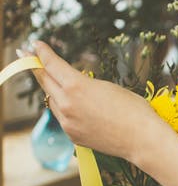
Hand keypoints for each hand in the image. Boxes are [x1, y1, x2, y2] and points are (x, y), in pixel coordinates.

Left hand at [32, 42, 161, 163]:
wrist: (143, 139)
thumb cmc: (133, 109)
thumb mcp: (108, 87)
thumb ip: (85, 83)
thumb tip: (73, 84)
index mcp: (76, 86)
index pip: (52, 65)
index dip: (42, 53)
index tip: (35, 45)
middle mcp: (67, 104)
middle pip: (45, 81)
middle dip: (36, 67)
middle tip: (26, 56)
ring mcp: (68, 122)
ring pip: (52, 101)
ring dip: (51, 89)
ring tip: (51, 79)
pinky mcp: (73, 135)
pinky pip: (62, 117)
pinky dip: (63, 108)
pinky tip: (72, 104)